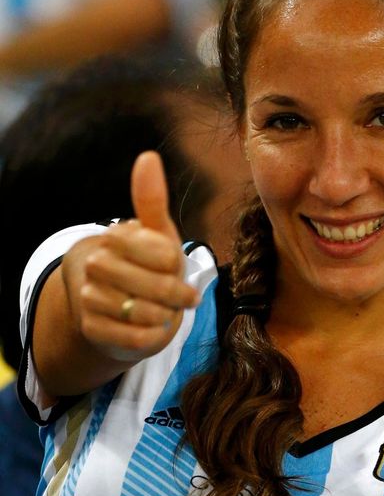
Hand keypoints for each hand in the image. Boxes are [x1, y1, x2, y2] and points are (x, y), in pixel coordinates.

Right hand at [67, 151, 198, 362]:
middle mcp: (97, 266)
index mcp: (116, 238)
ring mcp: (91, 298)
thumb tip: (148, 156)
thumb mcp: (157, 234)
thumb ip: (152, 200)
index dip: (177, 266)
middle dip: (177, 296)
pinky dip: (153, 336)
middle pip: (159, 288)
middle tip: (179, 297)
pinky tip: (151, 327)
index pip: (166, 255)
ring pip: (148, 315)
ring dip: (166, 317)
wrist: (121, 305)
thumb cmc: (148, 265)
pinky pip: (137, 339)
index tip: (173, 267)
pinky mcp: (93, 329)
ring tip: (162, 311)